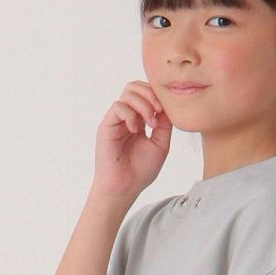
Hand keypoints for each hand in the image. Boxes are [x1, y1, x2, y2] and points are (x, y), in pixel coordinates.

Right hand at [92, 81, 171, 201]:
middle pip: (135, 87)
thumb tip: (168, 106)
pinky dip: (130, 114)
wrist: (124, 187)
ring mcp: (116, 120)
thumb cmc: (141, 171)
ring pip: (128, 93)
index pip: (146, 94)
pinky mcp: (107, 125)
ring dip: (143, 104)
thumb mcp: (161, 144)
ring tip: (150, 123)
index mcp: (139, 120)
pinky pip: (118, 106)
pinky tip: (136, 130)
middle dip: (150, 94)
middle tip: (159, 111)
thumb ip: (164, 124)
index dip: (157, 95)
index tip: (165, 110)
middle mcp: (126, 116)